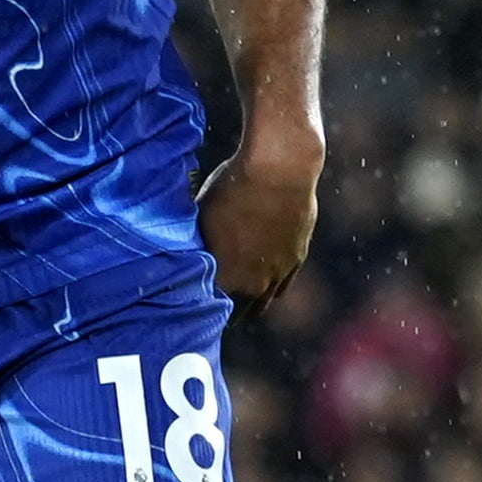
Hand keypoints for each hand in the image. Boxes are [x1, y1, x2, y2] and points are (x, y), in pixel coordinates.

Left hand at [197, 126, 323, 306]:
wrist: (280, 170)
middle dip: (223, 310)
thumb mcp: (200, 216)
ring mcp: (278, 274)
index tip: (188, 304)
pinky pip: (282, 285)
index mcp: (224, 277)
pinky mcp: (296, 259)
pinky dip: (270, 286)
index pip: (205, 306)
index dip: (196, 305)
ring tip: (238, 302)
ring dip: (249, 302)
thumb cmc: (232, 187)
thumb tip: (185, 254)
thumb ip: (196, 244)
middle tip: (212, 309)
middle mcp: (253, 284)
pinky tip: (261, 284)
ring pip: (262, 302)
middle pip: (235, 311)